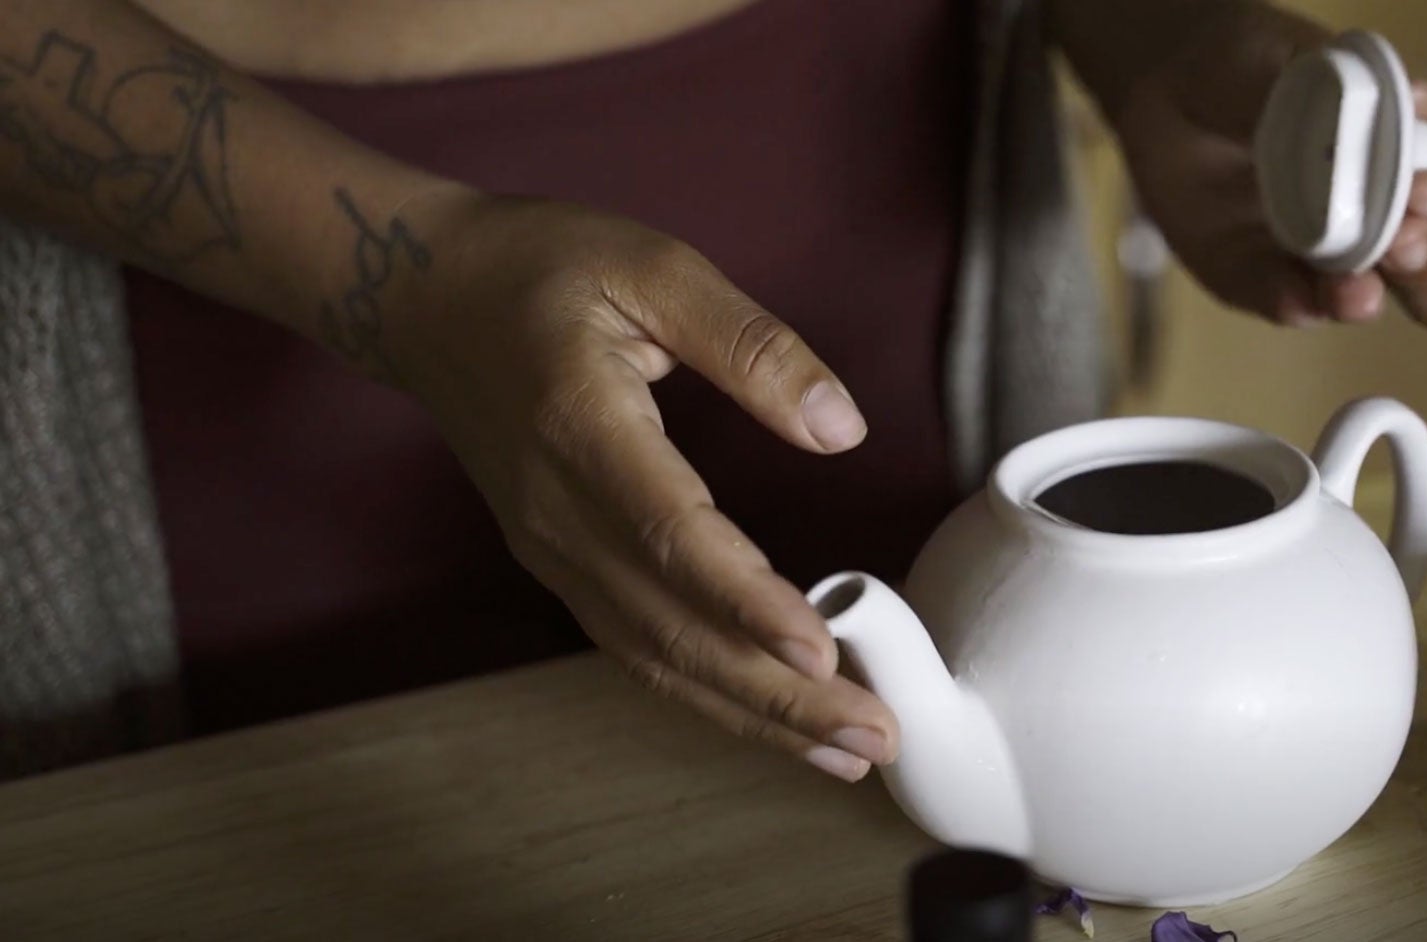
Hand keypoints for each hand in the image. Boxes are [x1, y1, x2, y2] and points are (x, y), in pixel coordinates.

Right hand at [389, 194, 896, 781]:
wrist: (423, 297)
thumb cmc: (540, 269)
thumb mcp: (653, 268)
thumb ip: (750, 345)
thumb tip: (842, 426)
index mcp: (581, 428)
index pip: (671, 535)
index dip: (747, 601)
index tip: (824, 653)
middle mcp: (557, 510)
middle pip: (671, 626)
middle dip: (776, 694)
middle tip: (874, 737)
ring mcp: (550, 547)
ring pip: (654, 654)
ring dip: (750, 713)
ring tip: (843, 752)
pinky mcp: (556, 561)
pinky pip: (633, 643)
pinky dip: (703, 690)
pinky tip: (766, 716)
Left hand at [1059, 0, 1426, 328]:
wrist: (1163, 88)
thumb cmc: (1252, 64)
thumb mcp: (1294, 59)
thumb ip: (1343, 92)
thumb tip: (1406, 111)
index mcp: (1406, 154)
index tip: (1426, 190)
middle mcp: (1373, 216)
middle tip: (1404, 244)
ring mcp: (1314, 255)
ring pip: (1366, 299)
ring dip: (1366, 297)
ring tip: (1354, 288)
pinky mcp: (1257, 277)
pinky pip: (1286, 304)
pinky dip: (1294, 305)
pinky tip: (1294, 298)